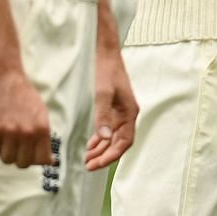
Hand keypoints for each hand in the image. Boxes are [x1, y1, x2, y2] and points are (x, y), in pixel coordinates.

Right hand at [0, 61, 52, 167]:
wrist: (4, 74)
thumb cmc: (23, 94)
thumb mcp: (41, 114)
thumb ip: (44, 138)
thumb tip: (50, 162)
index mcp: (42, 129)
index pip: (41, 161)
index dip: (34, 159)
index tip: (28, 152)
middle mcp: (27, 133)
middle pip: (22, 164)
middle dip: (17, 156)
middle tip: (13, 143)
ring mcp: (9, 132)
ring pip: (6, 159)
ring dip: (3, 151)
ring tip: (3, 136)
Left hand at [86, 42, 138, 169]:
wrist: (103, 50)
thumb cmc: (105, 69)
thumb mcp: (102, 92)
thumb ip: (103, 115)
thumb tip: (104, 138)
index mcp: (129, 112)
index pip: (124, 142)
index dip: (112, 155)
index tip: (97, 164)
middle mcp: (127, 114)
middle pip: (118, 142)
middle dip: (104, 155)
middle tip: (88, 165)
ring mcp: (119, 110)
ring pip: (112, 136)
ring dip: (101, 148)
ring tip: (87, 158)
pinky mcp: (111, 106)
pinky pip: (107, 128)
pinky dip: (99, 137)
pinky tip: (90, 143)